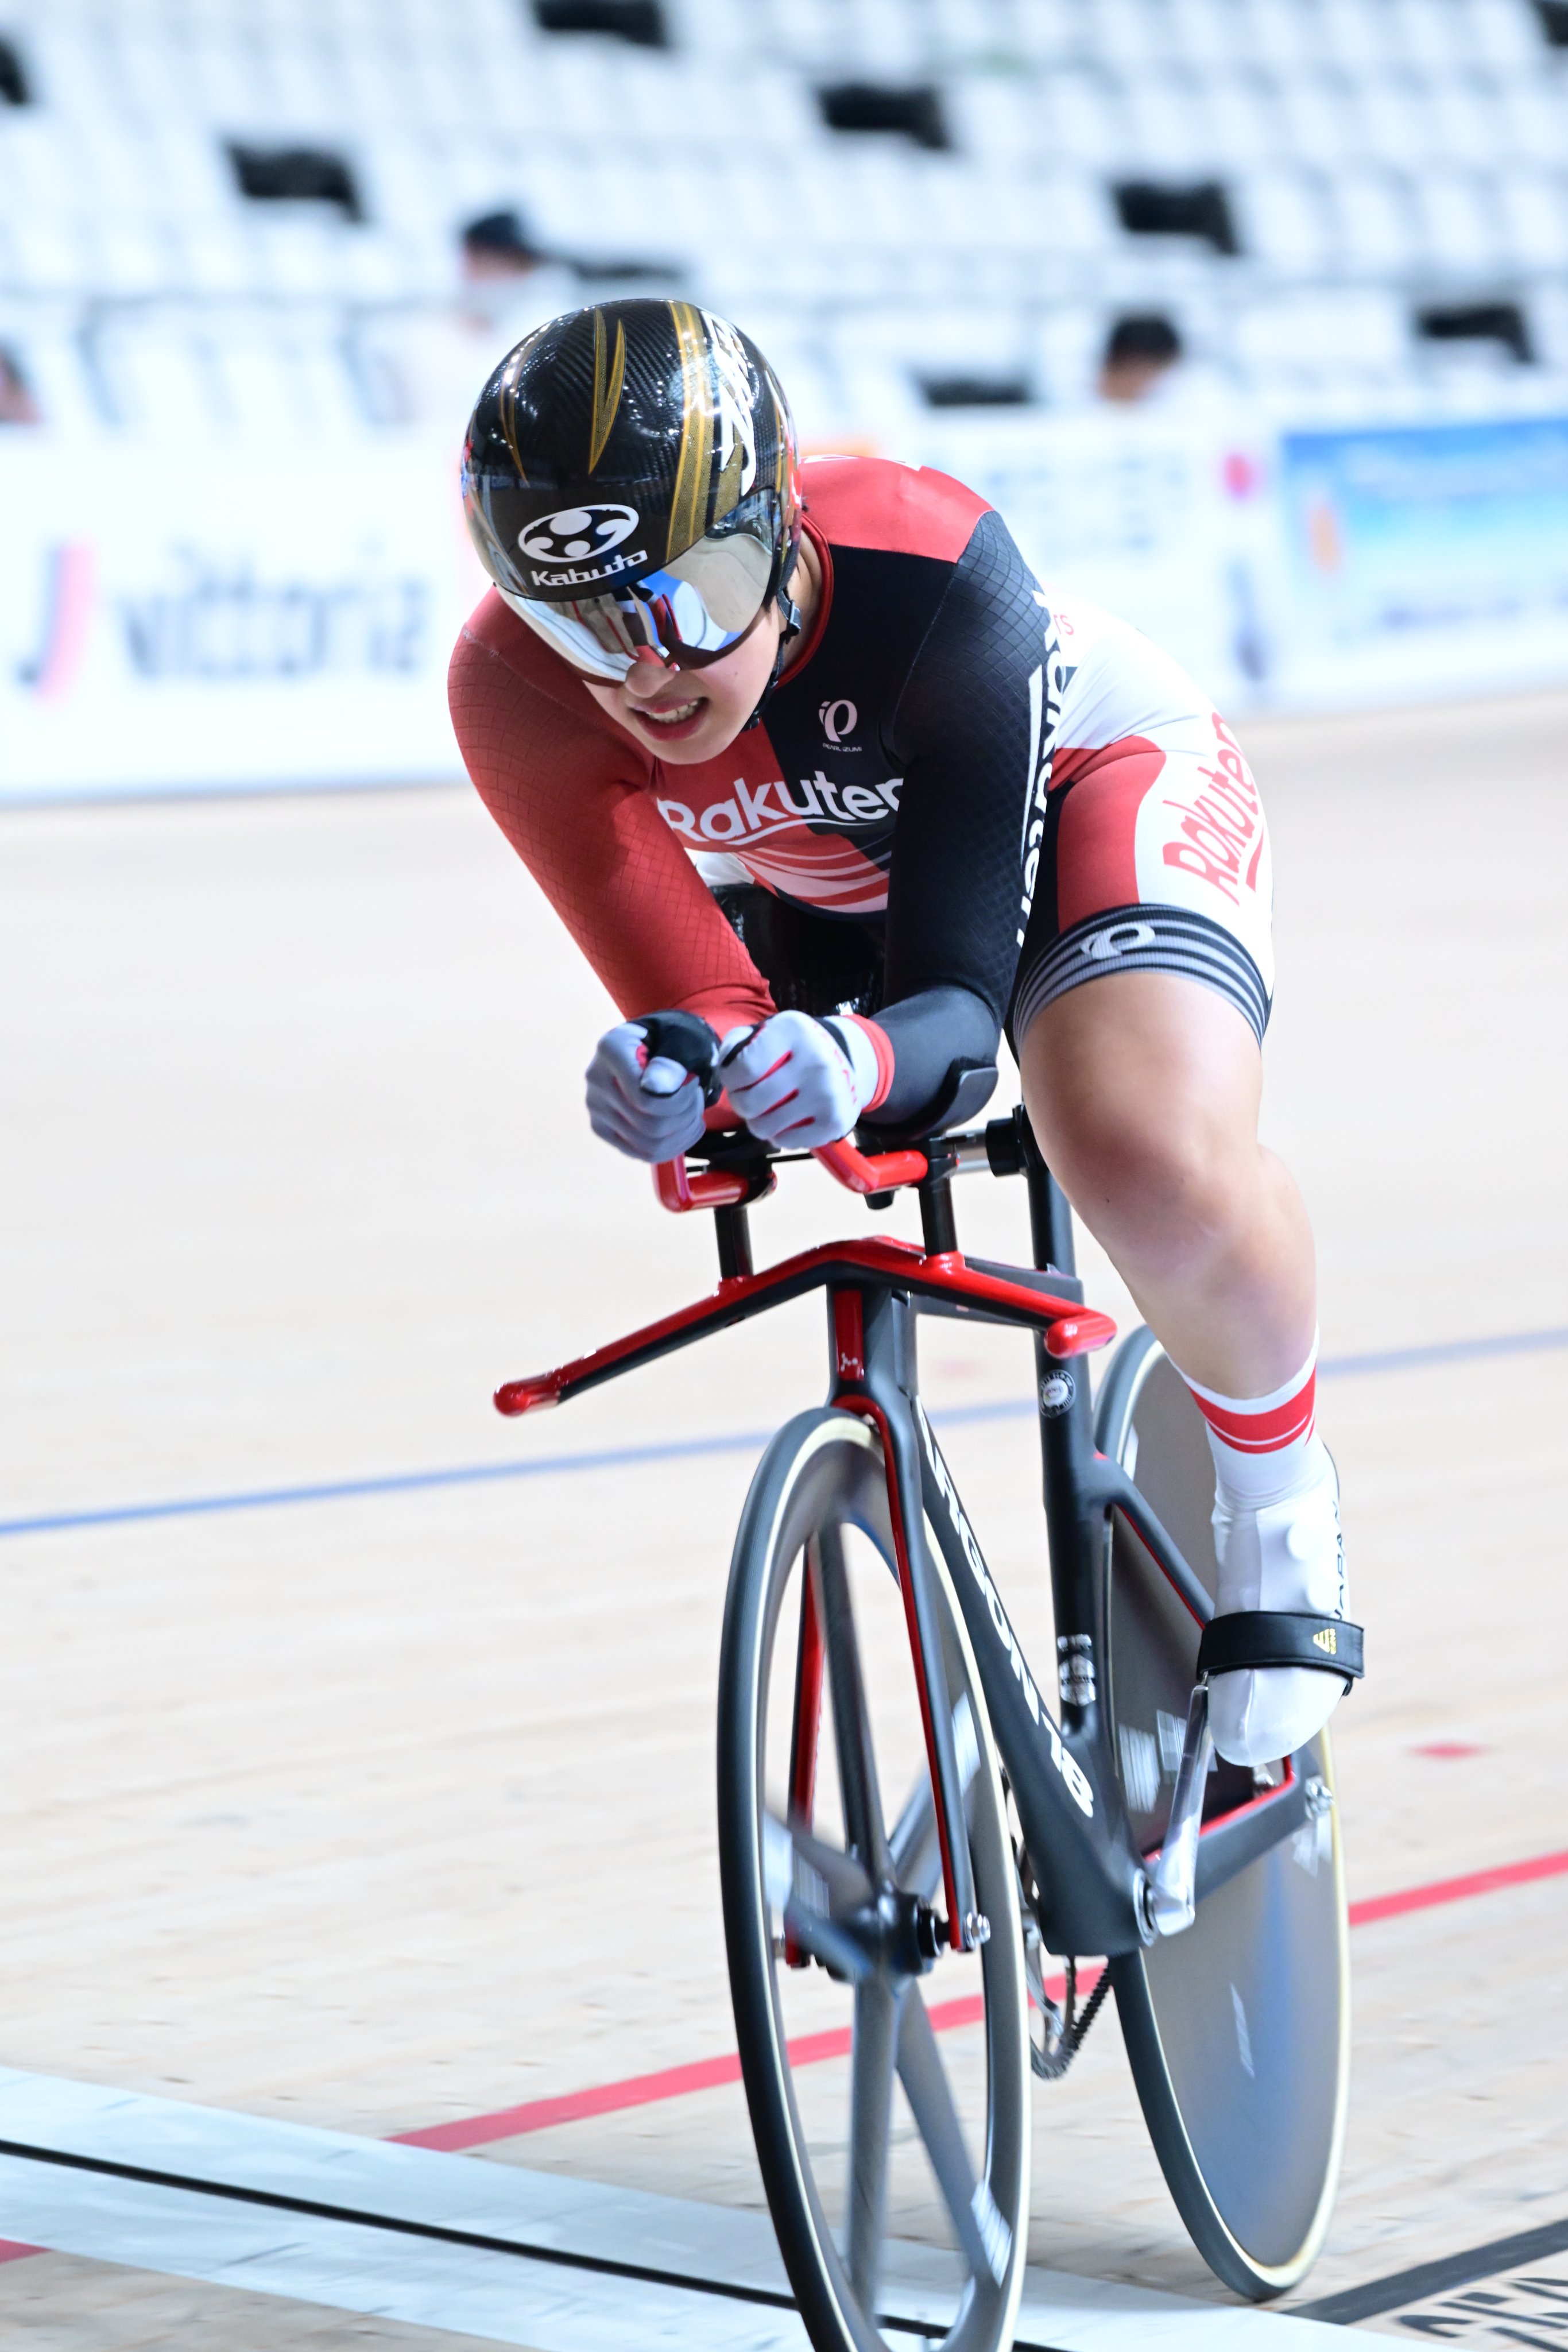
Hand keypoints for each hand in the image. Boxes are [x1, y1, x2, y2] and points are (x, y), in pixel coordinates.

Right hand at [585, 1020, 708, 1162]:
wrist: (661, 1044)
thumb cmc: (675, 1040)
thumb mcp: (684, 1039)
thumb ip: (673, 1060)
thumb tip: (655, 1089)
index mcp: (611, 1049)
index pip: (646, 1099)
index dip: (680, 1100)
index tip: (693, 1083)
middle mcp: (596, 1079)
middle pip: (649, 1126)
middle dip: (685, 1116)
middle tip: (697, 1097)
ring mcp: (596, 1107)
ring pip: (648, 1145)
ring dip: (682, 1133)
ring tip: (692, 1111)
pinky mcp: (603, 1128)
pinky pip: (641, 1154)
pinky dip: (673, 1146)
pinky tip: (685, 1126)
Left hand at [719, 1011, 879, 1147]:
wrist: (846, 1062)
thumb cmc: (794, 1049)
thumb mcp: (768, 1032)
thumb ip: (738, 1044)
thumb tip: (723, 1067)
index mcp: (794, 1031)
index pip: (743, 1068)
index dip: (730, 1079)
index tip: (736, 1078)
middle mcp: (815, 1060)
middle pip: (750, 1103)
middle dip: (741, 1103)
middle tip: (750, 1097)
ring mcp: (828, 1093)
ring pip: (765, 1127)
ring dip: (758, 1122)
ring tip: (768, 1109)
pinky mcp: (835, 1121)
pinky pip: (785, 1141)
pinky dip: (780, 1134)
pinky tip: (788, 1119)